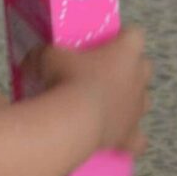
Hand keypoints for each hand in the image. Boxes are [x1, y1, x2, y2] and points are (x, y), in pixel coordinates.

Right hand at [41, 27, 150, 154]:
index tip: (108, 42)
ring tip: (108, 105)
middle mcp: (138, 78)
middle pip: (144, 66)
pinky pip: (138, 139)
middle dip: (130, 68)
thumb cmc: (67, 80)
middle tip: (105, 72)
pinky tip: (117, 140)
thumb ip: (44, 54)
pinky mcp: (131, 135)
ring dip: (130, 100)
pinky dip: (130, 140)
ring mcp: (138, 108)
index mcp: (126, 52)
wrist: (75, 122)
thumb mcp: (48, 57)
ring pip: (144, 100)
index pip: (135, 34)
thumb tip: (32, 59)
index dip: (123, 37)